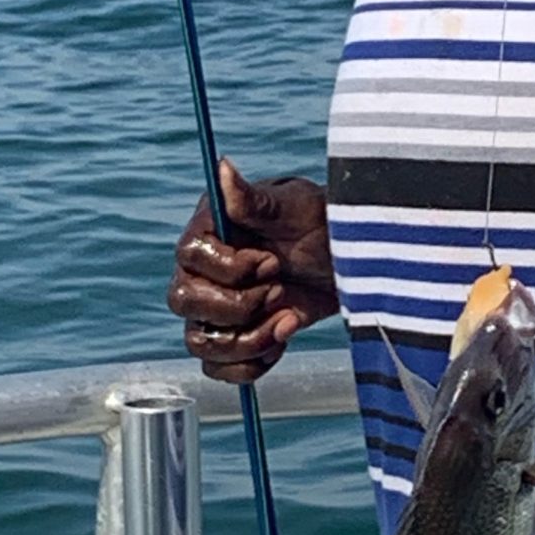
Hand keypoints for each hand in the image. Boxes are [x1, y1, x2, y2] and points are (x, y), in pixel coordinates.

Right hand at [166, 160, 337, 383]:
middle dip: (236, 306)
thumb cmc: (325, 226)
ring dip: (245, 341)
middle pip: (183, 301)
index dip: (229, 269)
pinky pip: (215, 367)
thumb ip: (256, 198)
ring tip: (286, 321)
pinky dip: (248, 365)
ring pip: (199, 341)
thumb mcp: (298, 208)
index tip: (272, 263)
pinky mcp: (234, 338)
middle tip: (280, 292)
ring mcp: (215, 307)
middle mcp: (204, 269)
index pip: (189, 257)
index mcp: (212, 230)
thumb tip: (222, 167)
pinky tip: (281, 339)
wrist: (352, 267)